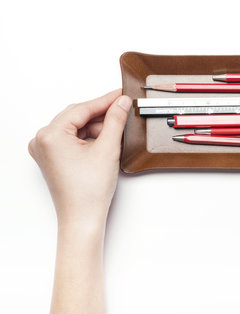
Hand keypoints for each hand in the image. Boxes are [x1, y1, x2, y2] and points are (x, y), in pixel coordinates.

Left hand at [28, 89, 131, 227]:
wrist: (82, 218)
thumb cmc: (89, 191)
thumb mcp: (107, 149)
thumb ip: (115, 120)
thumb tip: (122, 103)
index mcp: (50, 135)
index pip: (82, 109)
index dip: (105, 101)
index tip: (121, 95)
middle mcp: (42, 140)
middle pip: (77, 117)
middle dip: (101, 114)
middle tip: (123, 108)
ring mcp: (45, 150)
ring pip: (75, 128)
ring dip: (96, 127)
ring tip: (117, 129)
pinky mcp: (52, 158)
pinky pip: (71, 139)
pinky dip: (88, 137)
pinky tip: (105, 139)